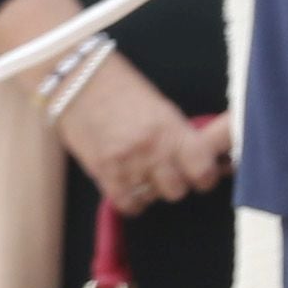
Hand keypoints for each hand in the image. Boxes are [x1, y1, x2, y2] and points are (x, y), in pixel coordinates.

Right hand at [52, 54, 227, 213]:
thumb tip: (210, 158)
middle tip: (170, 169)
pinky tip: (130, 186)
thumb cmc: (122, 89)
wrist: (77, 82)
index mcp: (171, 129)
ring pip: (153, 198)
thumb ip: (182, 136)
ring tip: (145, 172)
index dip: (207, 175)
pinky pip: (128, 205)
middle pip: (179, 190)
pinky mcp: (102, 173)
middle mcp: (150, 150)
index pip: (203, 170)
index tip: (203, 172)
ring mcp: (125, 164)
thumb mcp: (161, 108)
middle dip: (177, 182)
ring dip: (153, 189)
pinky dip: (132, 200)